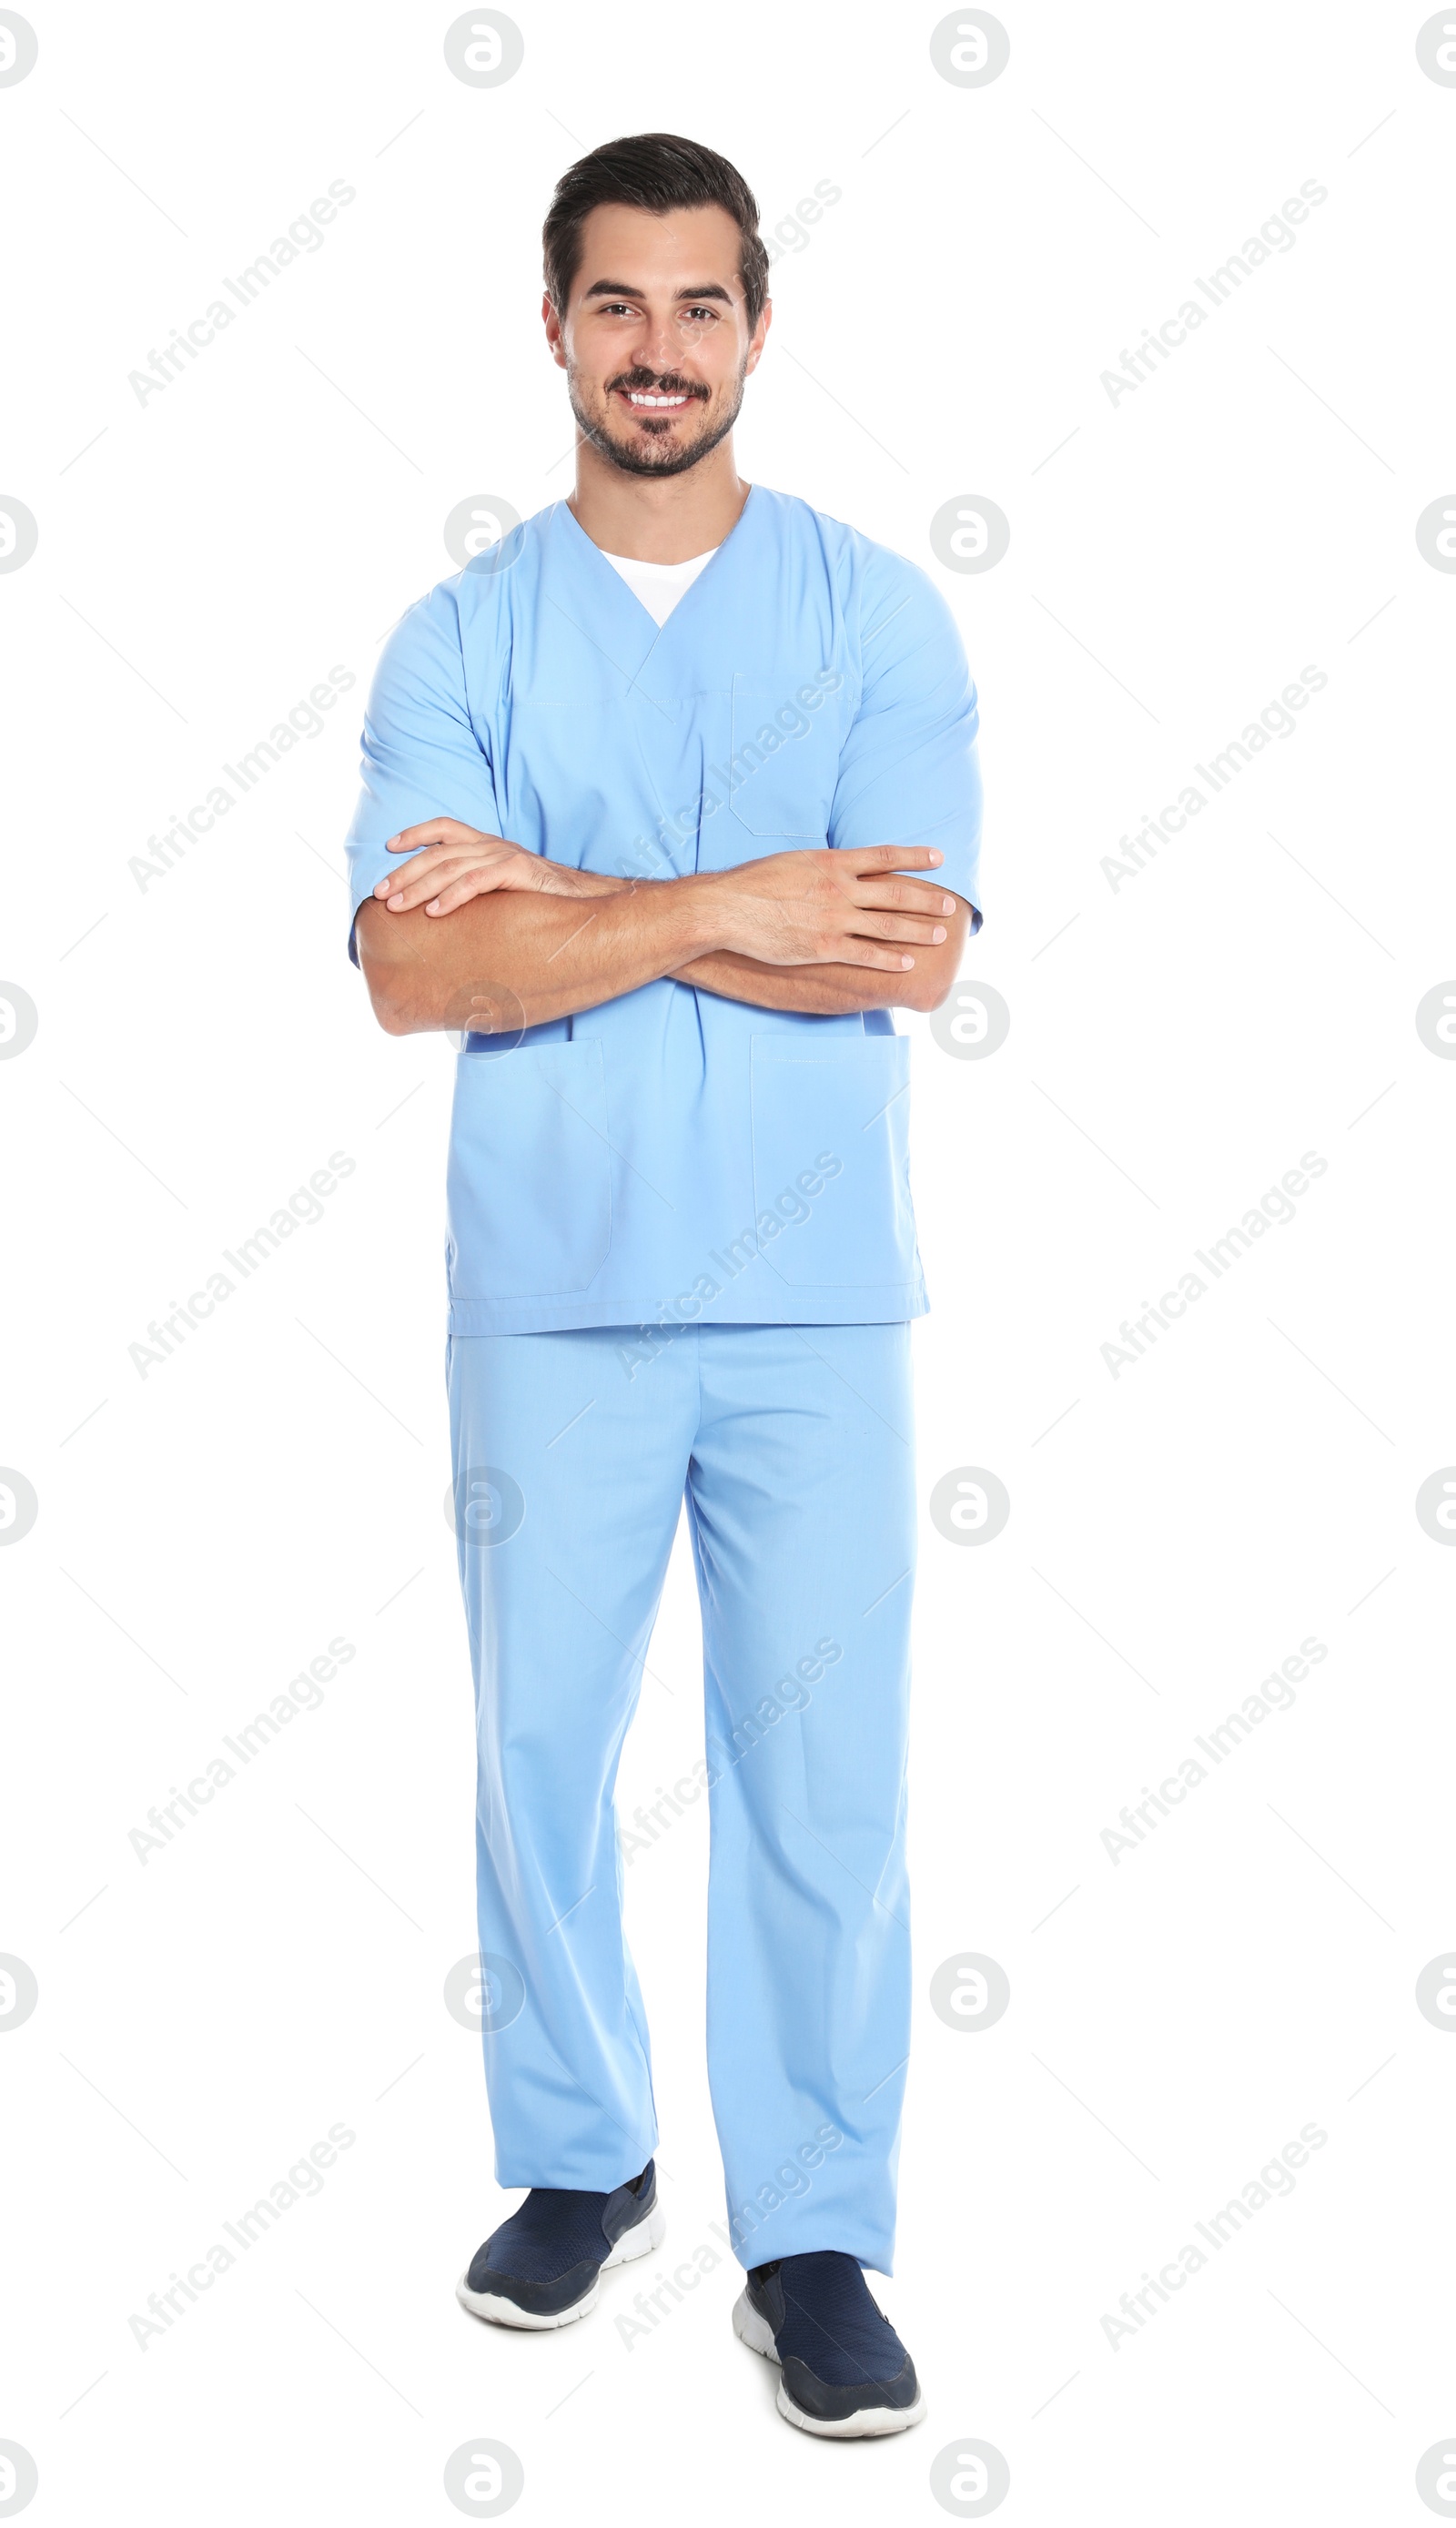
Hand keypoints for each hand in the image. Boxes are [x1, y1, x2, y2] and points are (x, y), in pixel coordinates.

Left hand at [374, 819, 595, 915]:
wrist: (590, 900)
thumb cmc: (546, 900)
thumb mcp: (507, 888)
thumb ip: (480, 889)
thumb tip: (446, 910)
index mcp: (489, 845)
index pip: (445, 828)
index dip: (415, 834)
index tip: (389, 846)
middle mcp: (493, 845)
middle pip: (438, 852)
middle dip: (405, 872)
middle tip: (381, 894)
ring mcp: (505, 855)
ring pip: (451, 866)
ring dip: (419, 887)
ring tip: (398, 906)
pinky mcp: (518, 871)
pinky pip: (477, 881)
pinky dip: (452, 896)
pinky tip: (435, 912)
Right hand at [702, 845, 956, 970]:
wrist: (727, 908)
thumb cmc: (753, 883)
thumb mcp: (793, 860)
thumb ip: (822, 865)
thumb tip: (839, 866)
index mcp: (832, 862)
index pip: (885, 856)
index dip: (915, 857)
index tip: (939, 858)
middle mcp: (839, 888)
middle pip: (895, 892)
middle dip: (926, 899)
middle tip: (950, 905)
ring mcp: (834, 918)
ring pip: (887, 925)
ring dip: (917, 930)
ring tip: (939, 934)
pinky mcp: (823, 946)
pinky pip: (865, 955)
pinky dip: (890, 959)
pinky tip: (908, 962)